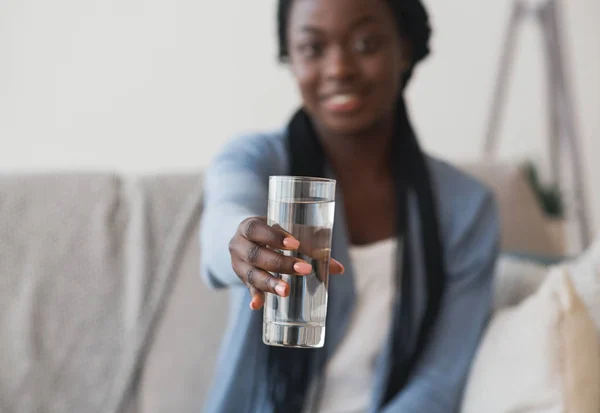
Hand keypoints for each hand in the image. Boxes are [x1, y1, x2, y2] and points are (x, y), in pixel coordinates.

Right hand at [229, 217, 344, 309]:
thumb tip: (337, 268)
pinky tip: (257, 305)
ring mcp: (238, 264)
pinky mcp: (242, 280)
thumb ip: (310, 246)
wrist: (247, 240)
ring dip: (269, 282)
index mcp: (249, 227)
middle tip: (304, 269)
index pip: (257, 229)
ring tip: (285, 290)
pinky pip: (248, 289)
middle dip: (280, 263)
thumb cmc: (273, 235)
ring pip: (251, 274)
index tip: (295, 244)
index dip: (274, 237)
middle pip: (256, 254)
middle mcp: (238, 245)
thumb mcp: (285, 234)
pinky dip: (254, 296)